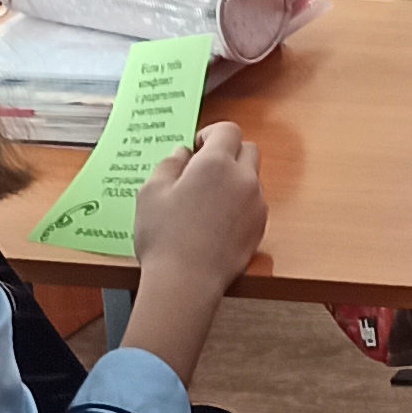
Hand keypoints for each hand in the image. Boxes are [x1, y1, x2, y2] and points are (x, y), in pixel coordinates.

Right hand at [121, 125, 263, 377]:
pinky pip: (253, 204)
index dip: (211, 134)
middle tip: (201, 170)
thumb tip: (183, 153)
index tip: (195, 147)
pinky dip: (238, 203)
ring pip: (251, 178)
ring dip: (233, 179)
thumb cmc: (164, 235)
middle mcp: (244, 179)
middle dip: (227, 153)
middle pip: (247, 150)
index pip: (228, 130)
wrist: (187, 282)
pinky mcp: (260, 227)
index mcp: (217, 164)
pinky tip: (215, 222)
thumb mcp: (151, 192)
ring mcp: (257, 204)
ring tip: (205, 200)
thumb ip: (169, 164)